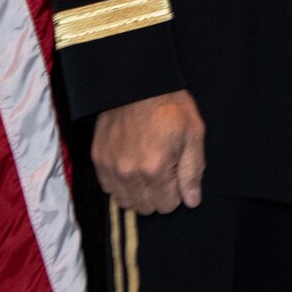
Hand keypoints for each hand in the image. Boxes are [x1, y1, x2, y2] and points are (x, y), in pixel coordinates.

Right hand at [92, 89, 205, 214]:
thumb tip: (191, 201)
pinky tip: (131, 168)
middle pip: (145, 208)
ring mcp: (110, 167)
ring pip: (125, 202)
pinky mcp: (98, 159)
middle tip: (164, 173)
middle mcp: (129, 173)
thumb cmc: (170, 107)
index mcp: (156, 169)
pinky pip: (108, 188)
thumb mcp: (193, 135)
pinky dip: (120, 184)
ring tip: (147, 171)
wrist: (138, 83)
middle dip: (158, 196)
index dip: (176, 194)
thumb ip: (192, 171)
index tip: (177, 177)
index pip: (166, 206)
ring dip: (138, 193)